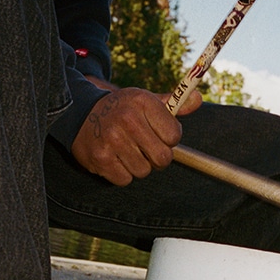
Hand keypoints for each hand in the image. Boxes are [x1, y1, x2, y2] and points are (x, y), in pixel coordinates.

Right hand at [72, 80, 202, 186]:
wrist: (81, 115)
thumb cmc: (122, 110)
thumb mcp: (146, 101)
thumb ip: (173, 104)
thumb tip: (197, 99)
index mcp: (143, 102)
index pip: (174, 136)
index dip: (169, 140)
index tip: (159, 135)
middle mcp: (128, 119)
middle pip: (162, 158)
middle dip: (158, 158)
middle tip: (146, 149)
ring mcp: (112, 140)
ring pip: (144, 171)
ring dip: (139, 166)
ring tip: (127, 152)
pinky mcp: (100, 159)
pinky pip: (125, 180)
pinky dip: (122, 174)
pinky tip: (115, 159)